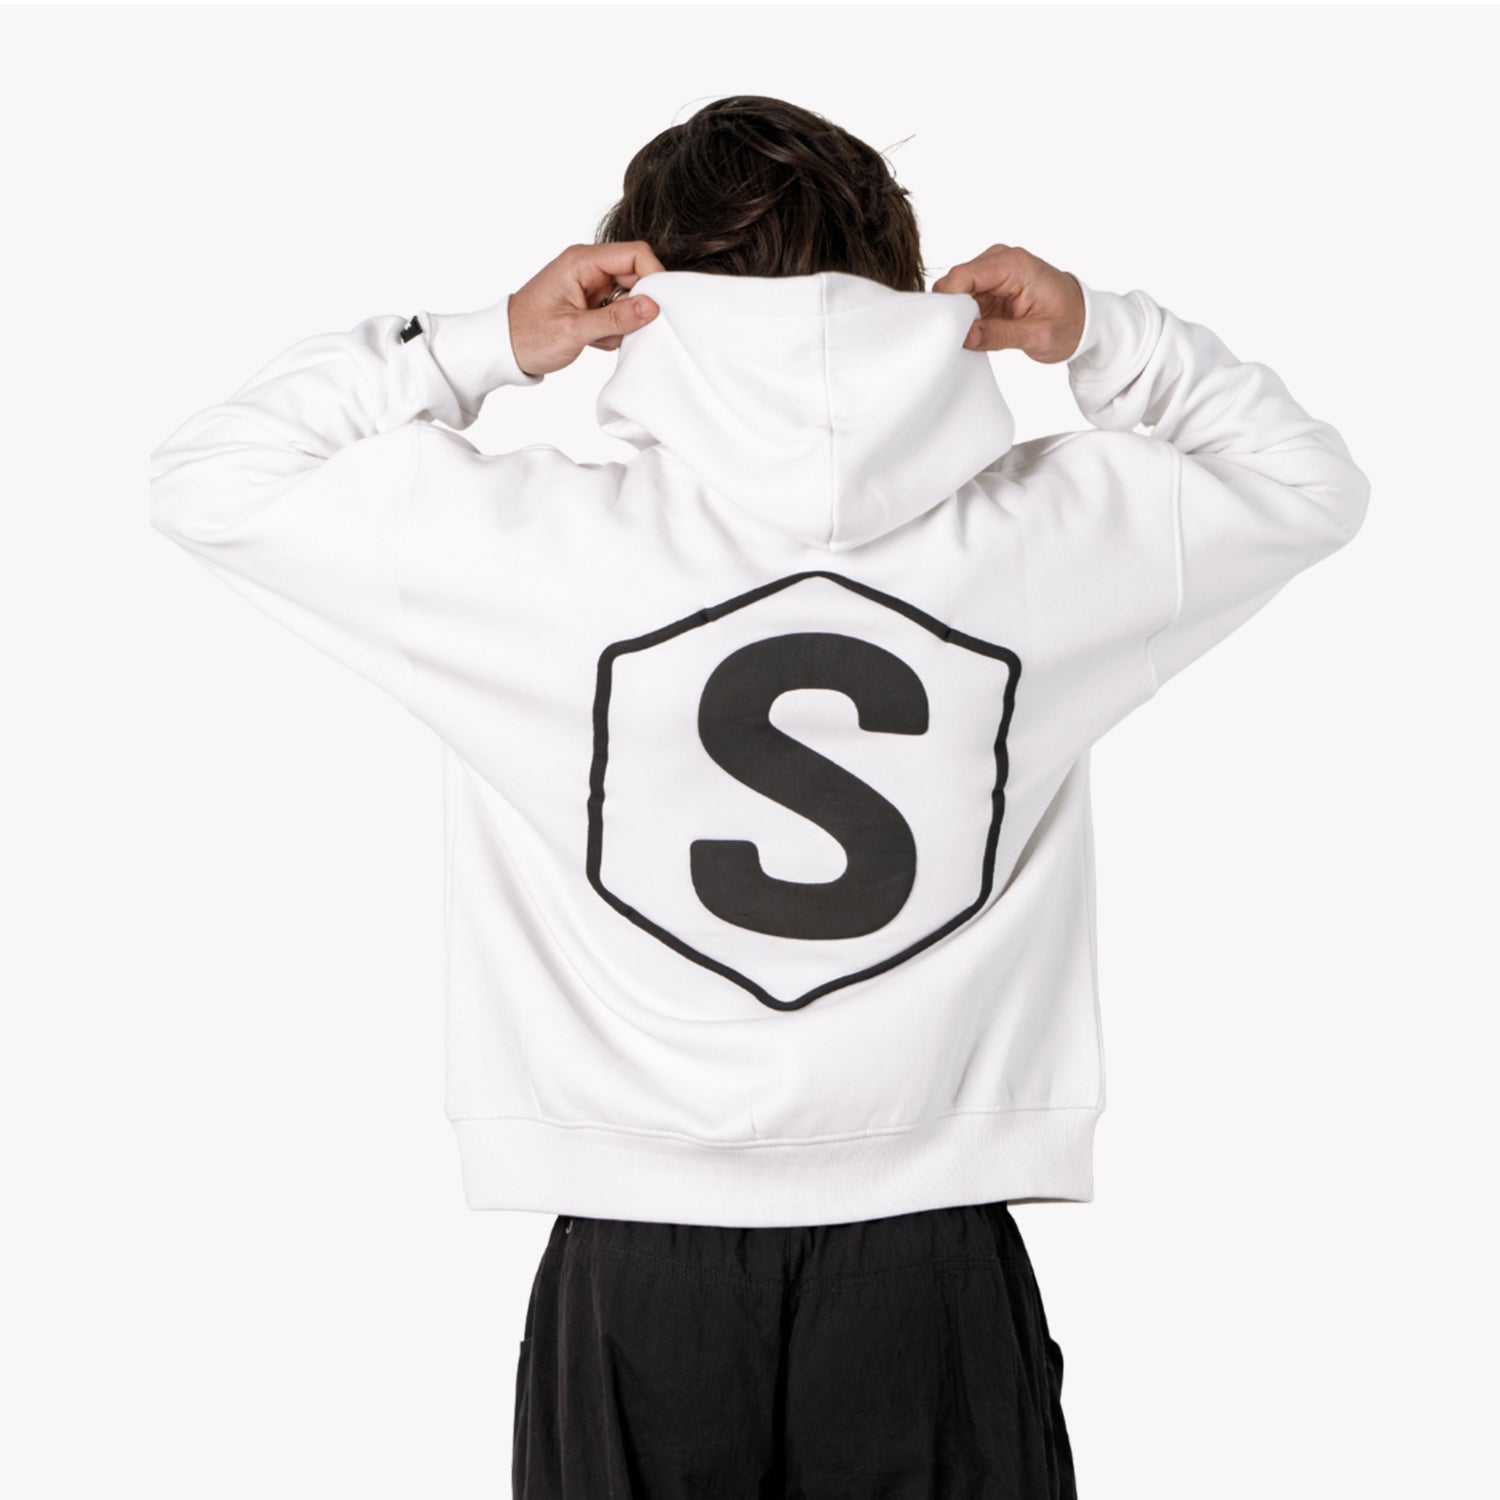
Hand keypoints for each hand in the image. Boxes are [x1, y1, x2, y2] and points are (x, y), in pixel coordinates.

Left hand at [507, 241, 666, 377]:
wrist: (503, 349)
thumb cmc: (528, 336)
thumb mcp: (573, 331)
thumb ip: (615, 319)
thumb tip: (652, 307)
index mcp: (582, 262)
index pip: (634, 254)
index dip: (654, 276)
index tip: (661, 305)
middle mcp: (588, 268)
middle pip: (636, 274)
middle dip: (639, 304)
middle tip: (629, 329)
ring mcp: (590, 285)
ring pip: (630, 296)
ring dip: (624, 321)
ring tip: (600, 337)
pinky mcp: (591, 302)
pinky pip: (619, 311)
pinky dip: (614, 329)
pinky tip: (595, 339)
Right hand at [933, 245, 1084, 363]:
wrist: (1084, 319)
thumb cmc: (1069, 323)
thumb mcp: (1038, 337)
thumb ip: (999, 335)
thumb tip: (964, 336)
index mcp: (1015, 265)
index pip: (963, 276)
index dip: (948, 303)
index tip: (949, 331)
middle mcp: (1001, 260)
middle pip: (955, 281)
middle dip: (951, 311)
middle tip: (961, 339)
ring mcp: (994, 271)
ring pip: (956, 291)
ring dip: (958, 315)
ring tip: (974, 336)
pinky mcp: (990, 284)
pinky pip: (965, 297)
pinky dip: (965, 316)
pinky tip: (977, 330)